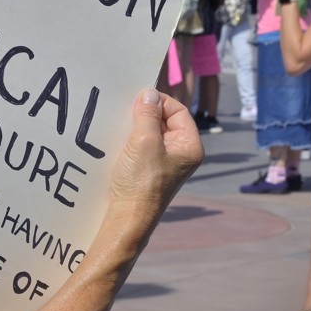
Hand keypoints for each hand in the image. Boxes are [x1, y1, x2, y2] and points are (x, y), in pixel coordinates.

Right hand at [109, 90, 202, 222]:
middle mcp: (182, 153)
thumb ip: (148, 114)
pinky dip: (133, 138)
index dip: (160, 101)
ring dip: (138, 125)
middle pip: (166, 120)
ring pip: (153, 132)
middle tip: (127, 110)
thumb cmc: (140, 182)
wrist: (128, 217)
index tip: (139, 98)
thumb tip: (149, 93)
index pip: (178, 111)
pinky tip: (120, 138)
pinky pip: (144, 145)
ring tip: (123, 124)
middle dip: (147, 113)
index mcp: (190, 146)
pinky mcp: (151, 168)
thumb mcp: (144, 141)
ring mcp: (166, 161)